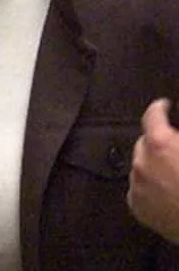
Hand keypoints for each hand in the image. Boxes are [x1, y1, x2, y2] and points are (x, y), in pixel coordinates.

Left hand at [127, 98, 178, 243]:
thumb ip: (178, 137)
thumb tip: (175, 135)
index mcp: (160, 144)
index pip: (152, 114)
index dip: (159, 107)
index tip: (163, 106)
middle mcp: (142, 161)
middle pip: (145, 141)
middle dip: (158, 143)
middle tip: (174, 151)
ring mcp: (137, 184)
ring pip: (141, 164)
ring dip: (153, 165)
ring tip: (173, 175)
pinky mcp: (136, 205)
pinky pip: (139, 187)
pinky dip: (149, 186)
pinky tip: (166, 191)